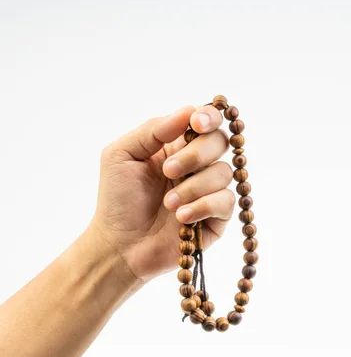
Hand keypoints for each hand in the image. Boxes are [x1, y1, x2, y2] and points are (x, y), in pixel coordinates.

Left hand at [90, 105, 233, 280]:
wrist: (120, 245)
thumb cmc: (117, 199)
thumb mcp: (122, 154)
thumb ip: (153, 129)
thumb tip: (188, 111)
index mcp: (177, 145)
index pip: (205, 121)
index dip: (208, 117)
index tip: (197, 123)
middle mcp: (198, 164)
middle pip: (220, 142)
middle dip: (196, 154)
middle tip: (168, 171)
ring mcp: (210, 190)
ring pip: (223, 172)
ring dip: (194, 187)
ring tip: (168, 203)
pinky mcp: (217, 217)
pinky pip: (226, 201)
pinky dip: (203, 206)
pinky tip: (181, 217)